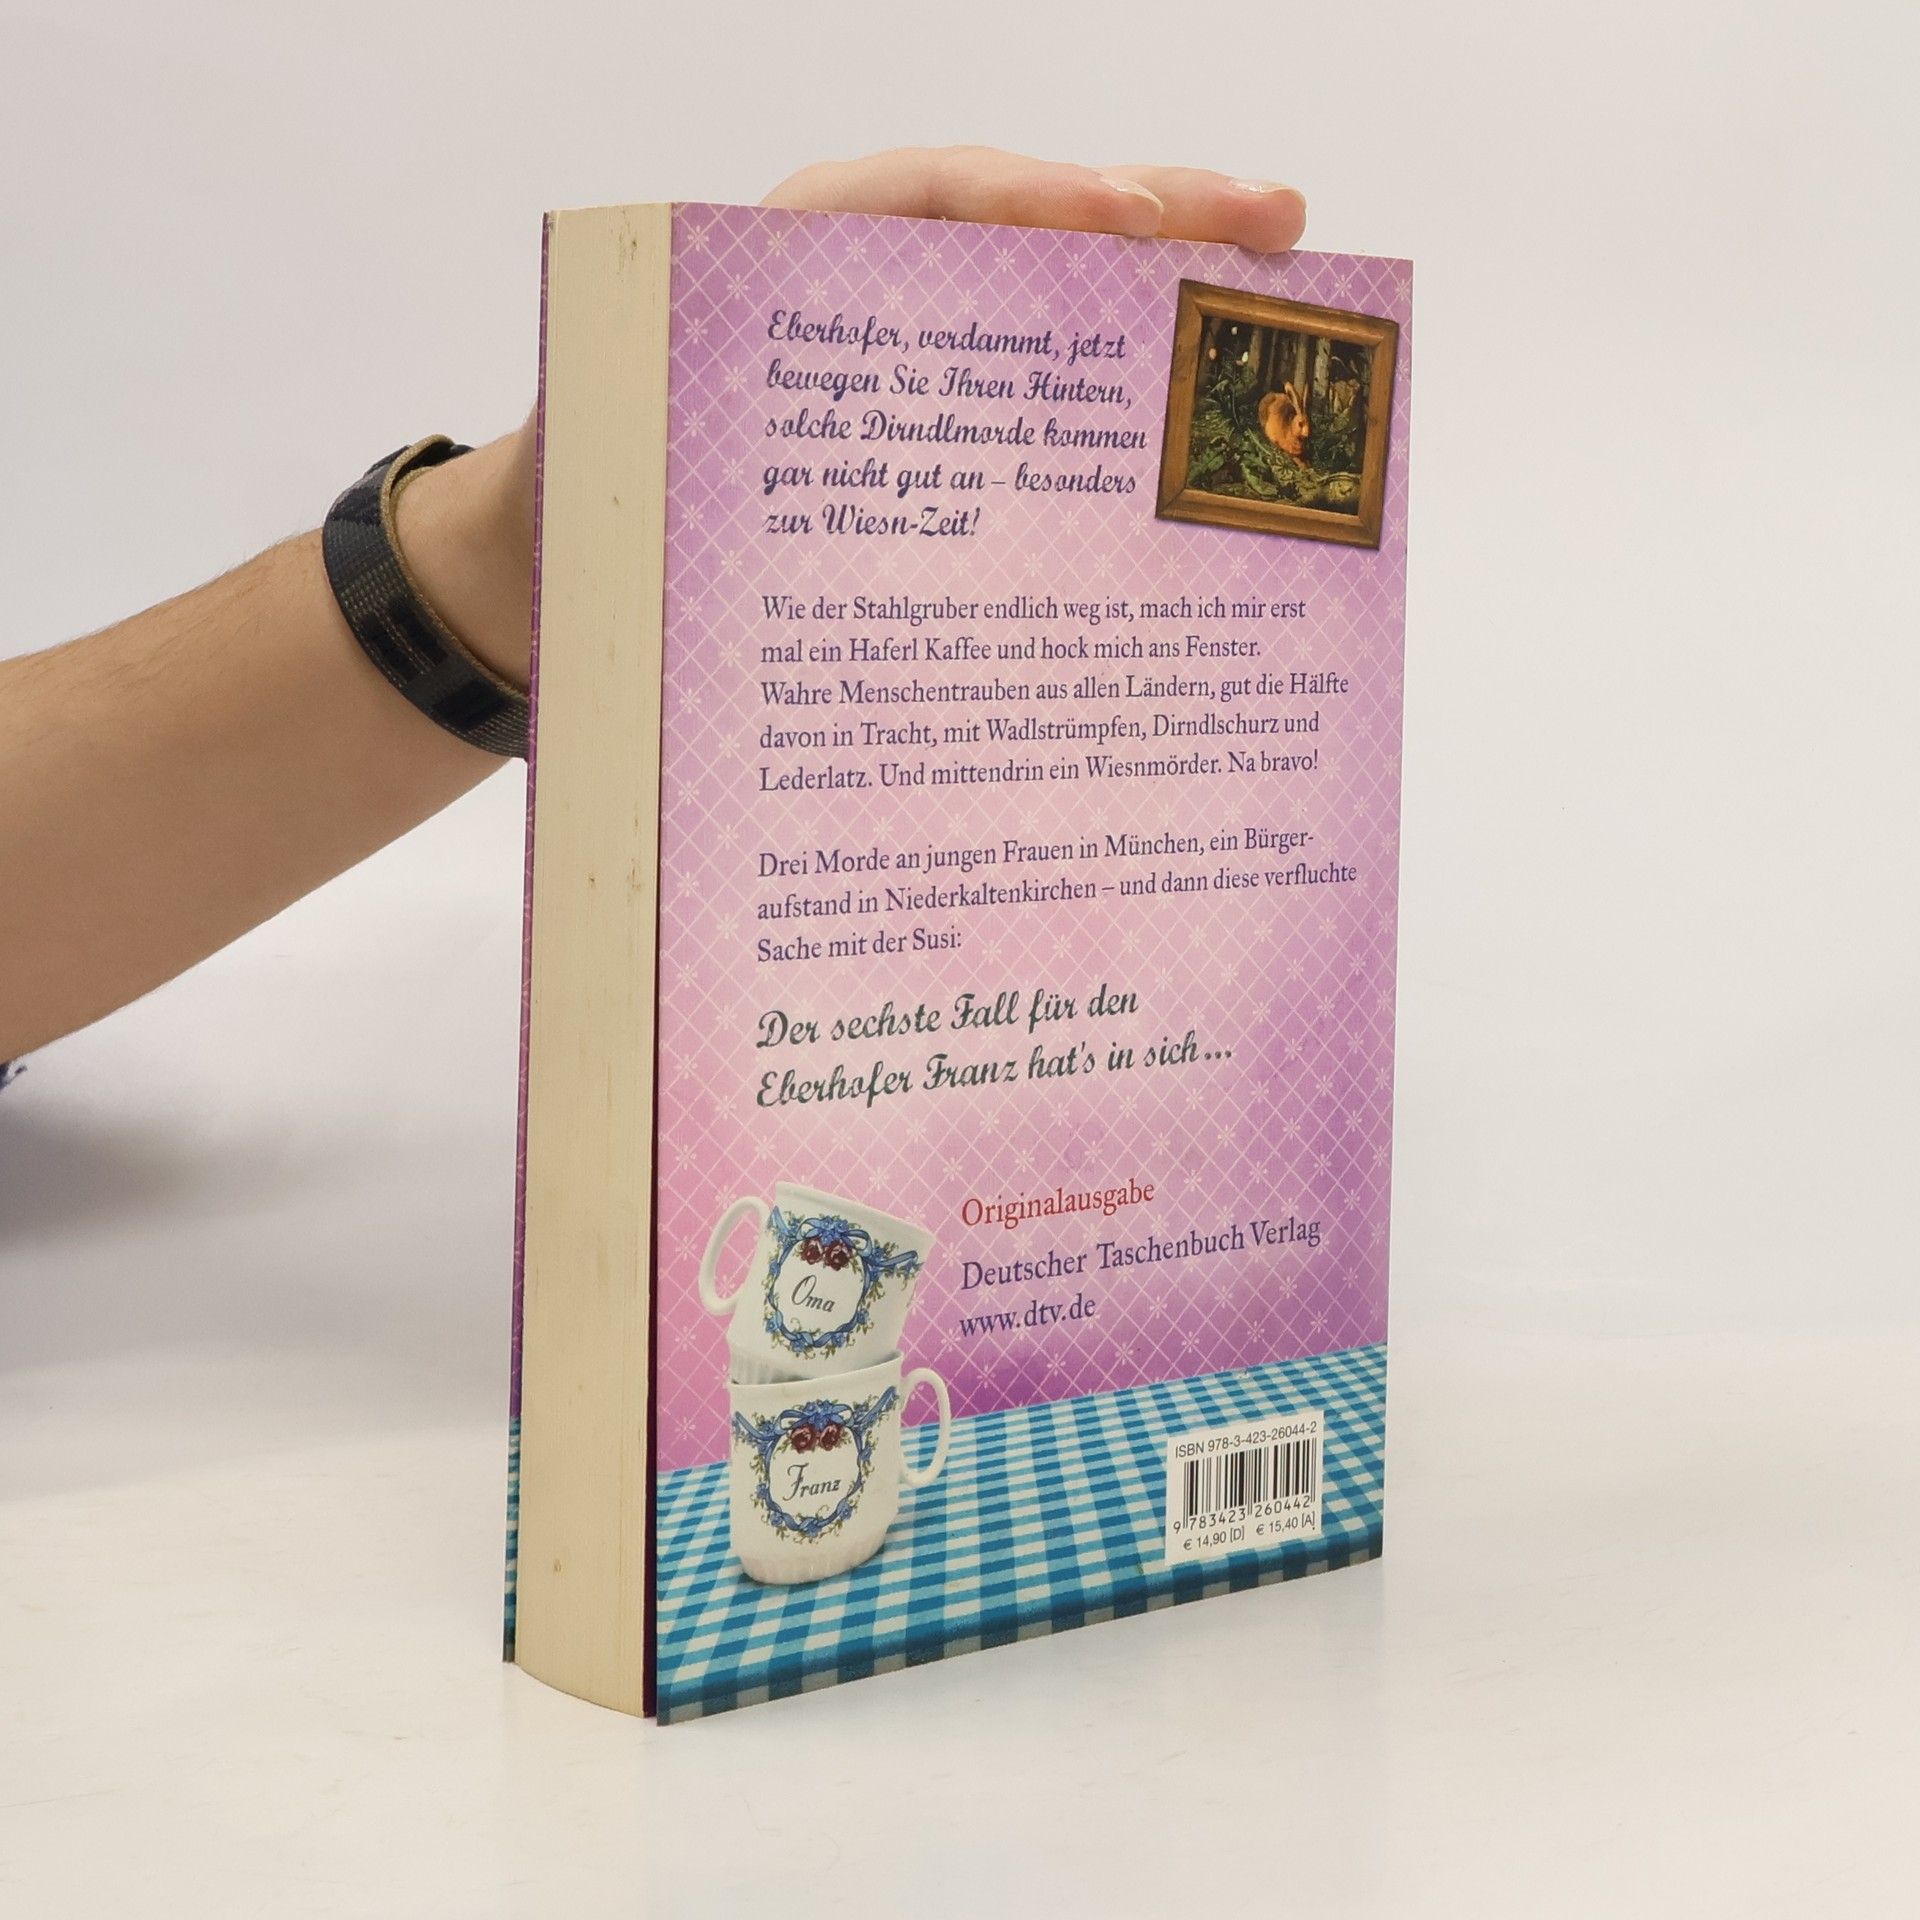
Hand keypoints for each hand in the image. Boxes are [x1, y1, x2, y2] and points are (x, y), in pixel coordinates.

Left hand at [413, 148, 1305, 689]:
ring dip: (1154, 295)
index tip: (1130, 226)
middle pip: (1013, 227)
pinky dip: (1105, 382)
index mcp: (773, 275)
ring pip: (1035, 301)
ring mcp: (893, 353)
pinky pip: (1020, 380)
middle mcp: (850, 294)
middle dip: (1150, 218)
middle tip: (1277, 227)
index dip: (1031, 205)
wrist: (546, 557)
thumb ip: (674, 462)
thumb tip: (748, 516)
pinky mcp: (914, 419)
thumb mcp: (609, 472)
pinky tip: (1180, 409)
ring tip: (1270, 290)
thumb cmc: (578, 508)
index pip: (921, 200)